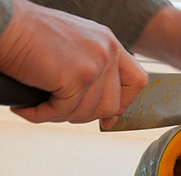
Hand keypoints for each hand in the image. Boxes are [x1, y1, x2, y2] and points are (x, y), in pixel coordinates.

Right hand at [0, 0, 147, 126]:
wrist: (2, 23)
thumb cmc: (32, 36)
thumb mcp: (77, 51)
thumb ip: (98, 76)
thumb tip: (110, 113)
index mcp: (109, 44)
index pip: (137, 81)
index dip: (125, 103)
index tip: (109, 117)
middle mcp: (106, 51)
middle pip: (112, 105)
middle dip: (85, 115)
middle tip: (61, 108)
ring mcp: (94, 64)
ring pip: (89, 113)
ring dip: (62, 115)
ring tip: (43, 104)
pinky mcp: (76, 77)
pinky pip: (64, 113)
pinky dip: (42, 115)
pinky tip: (29, 107)